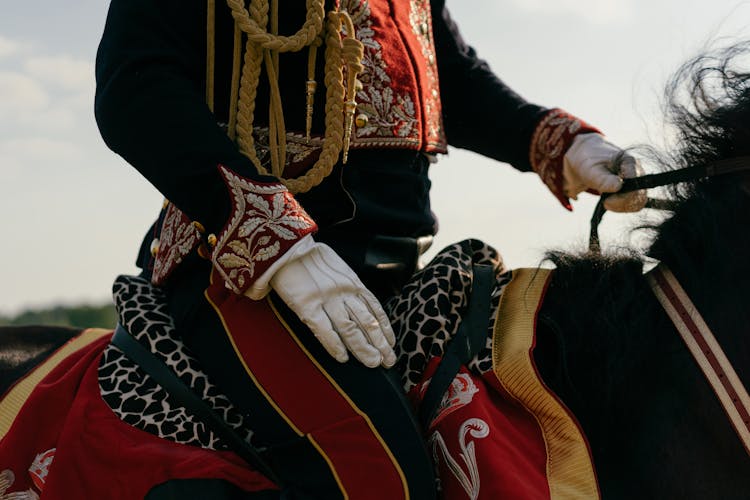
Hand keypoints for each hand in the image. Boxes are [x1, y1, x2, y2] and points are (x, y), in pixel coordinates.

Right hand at [268, 239, 396, 367]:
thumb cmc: (310, 259)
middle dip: (381, 344)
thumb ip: (349, 287)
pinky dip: (335, 346)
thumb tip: (361, 307)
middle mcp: (344, 292)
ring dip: (363, 348)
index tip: (391, 345)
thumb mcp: (338, 269)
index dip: (385, 329)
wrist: (286, 248)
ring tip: (373, 363)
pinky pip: (324, 330)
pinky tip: (343, 358)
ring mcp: (326, 299)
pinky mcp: (307, 306)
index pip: (375, 309)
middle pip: (367, 322)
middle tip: (389, 361)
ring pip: (351, 329)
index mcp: (353, 282)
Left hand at [563, 133, 646, 211]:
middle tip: (605, 203)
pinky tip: (609, 202)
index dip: (624, 197)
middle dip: (621, 203)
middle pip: (639, 195)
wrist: (586, 159)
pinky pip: (633, 204)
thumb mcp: (591, 170)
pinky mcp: (632, 190)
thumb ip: (602, 179)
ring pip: (638, 202)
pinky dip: (621, 207)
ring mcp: (636, 181)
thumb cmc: (588, 162)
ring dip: (621, 207)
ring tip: (605, 201)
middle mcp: (637, 172)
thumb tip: (618, 186)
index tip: (606, 202)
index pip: (636, 184)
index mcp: (629, 162)